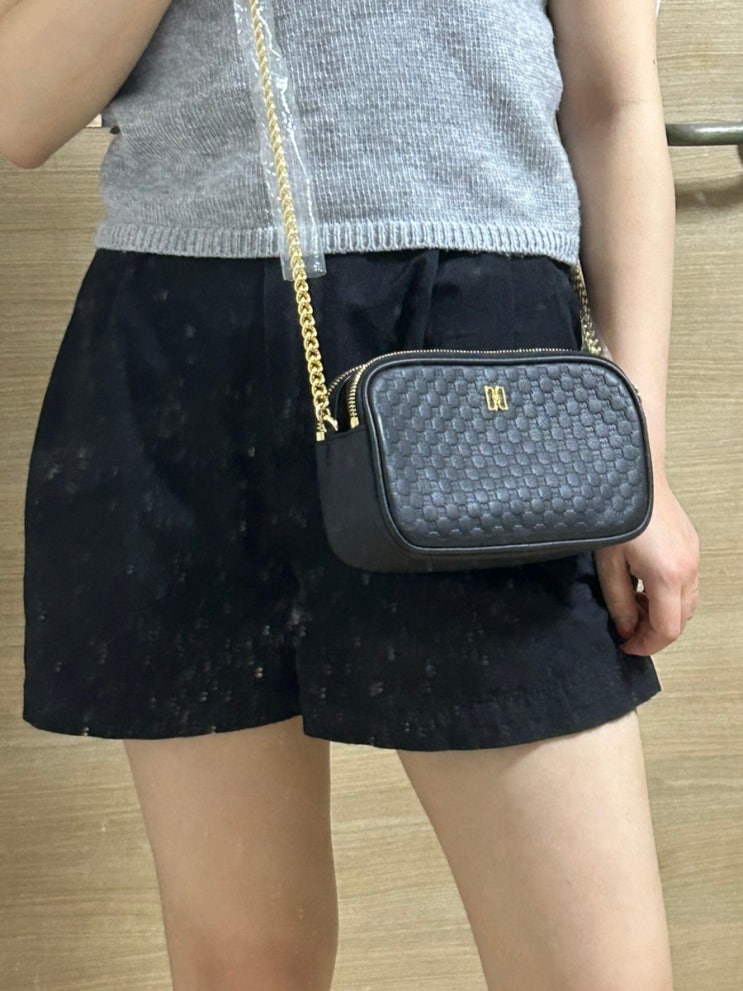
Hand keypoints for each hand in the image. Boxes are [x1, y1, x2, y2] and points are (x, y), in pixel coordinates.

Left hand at [594, 473, 699, 654]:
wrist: (634, 475)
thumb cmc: (615, 512)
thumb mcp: (608, 564)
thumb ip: (619, 602)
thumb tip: (625, 629)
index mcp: (667, 576)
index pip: (666, 630)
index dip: (646, 645)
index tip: (626, 646)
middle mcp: (688, 568)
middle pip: (681, 621)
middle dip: (654, 632)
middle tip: (627, 629)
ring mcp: (694, 556)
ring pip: (688, 604)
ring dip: (664, 614)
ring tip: (634, 605)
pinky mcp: (692, 546)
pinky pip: (688, 584)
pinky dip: (671, 597)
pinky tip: (645, 586)